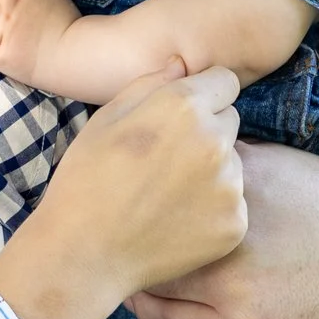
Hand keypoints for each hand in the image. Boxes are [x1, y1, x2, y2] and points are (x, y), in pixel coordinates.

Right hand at [0, 64, 245, 318]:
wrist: (84, 254)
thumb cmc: (85, 181)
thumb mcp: (104, 119)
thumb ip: (149, 84)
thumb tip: (180, 64)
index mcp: (184, 106)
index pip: (224, 81)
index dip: (201, 96)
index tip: (180, 117)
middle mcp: (215, 140)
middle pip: (230, 122)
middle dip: (207, 132)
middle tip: (166, 160)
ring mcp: (229, 185)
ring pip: (233, 164)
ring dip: (211, 172)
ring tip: (167, 194)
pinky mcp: (235, 223)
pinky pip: (232, 203)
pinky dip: (211, 211)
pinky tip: (176, 220)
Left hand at [124, 141, 318, 318]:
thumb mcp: (281, 166)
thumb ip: (228, 160)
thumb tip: (173, 141)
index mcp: (239, 183)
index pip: (160, 178)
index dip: (131, 183)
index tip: (112, 186)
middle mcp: (233, 233)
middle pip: (147, 232)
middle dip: (120, 230)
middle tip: (95, 227)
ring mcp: (235, 285)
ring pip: (154, 280)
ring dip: (130, 269)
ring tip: (110, 260)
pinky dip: (148, 304)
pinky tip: (138, 291)